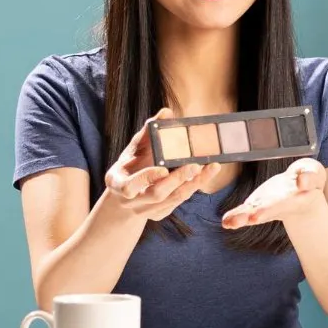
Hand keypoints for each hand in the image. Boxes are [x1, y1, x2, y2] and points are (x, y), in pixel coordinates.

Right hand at [103, 108, 220, 220]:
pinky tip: (203, 176)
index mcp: (117, 184)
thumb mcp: (131, 150)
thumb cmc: (129, 167)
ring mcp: (145, 211)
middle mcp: (130, 201)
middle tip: (196, 165)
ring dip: (192, 183)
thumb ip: (147, 133)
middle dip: (177, 179)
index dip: (146, 178)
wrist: (122, 198)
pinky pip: (177, 202)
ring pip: (172, 200)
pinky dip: (191, 188)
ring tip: (209, 168)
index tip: (163, 169)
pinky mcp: (159, 215)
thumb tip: (166, 112)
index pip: (129, 186)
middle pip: (156, 194)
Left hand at [220, 157, 326, 229]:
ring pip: (251, 213)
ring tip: (228, 223)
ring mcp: (266, 206)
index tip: (256, 217)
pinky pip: (245, 210)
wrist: (303, 188)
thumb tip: (302, 181)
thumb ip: (310, 177)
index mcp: (293, 200)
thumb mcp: (314, 174)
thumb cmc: (310, 178)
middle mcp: (277, 206)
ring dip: (240, 218)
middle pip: (263, 212)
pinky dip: (235, 216)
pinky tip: (225, 221)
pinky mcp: (257, 204)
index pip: (279, 205)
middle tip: (238, 222)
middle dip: (251, 216)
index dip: (267, 210)